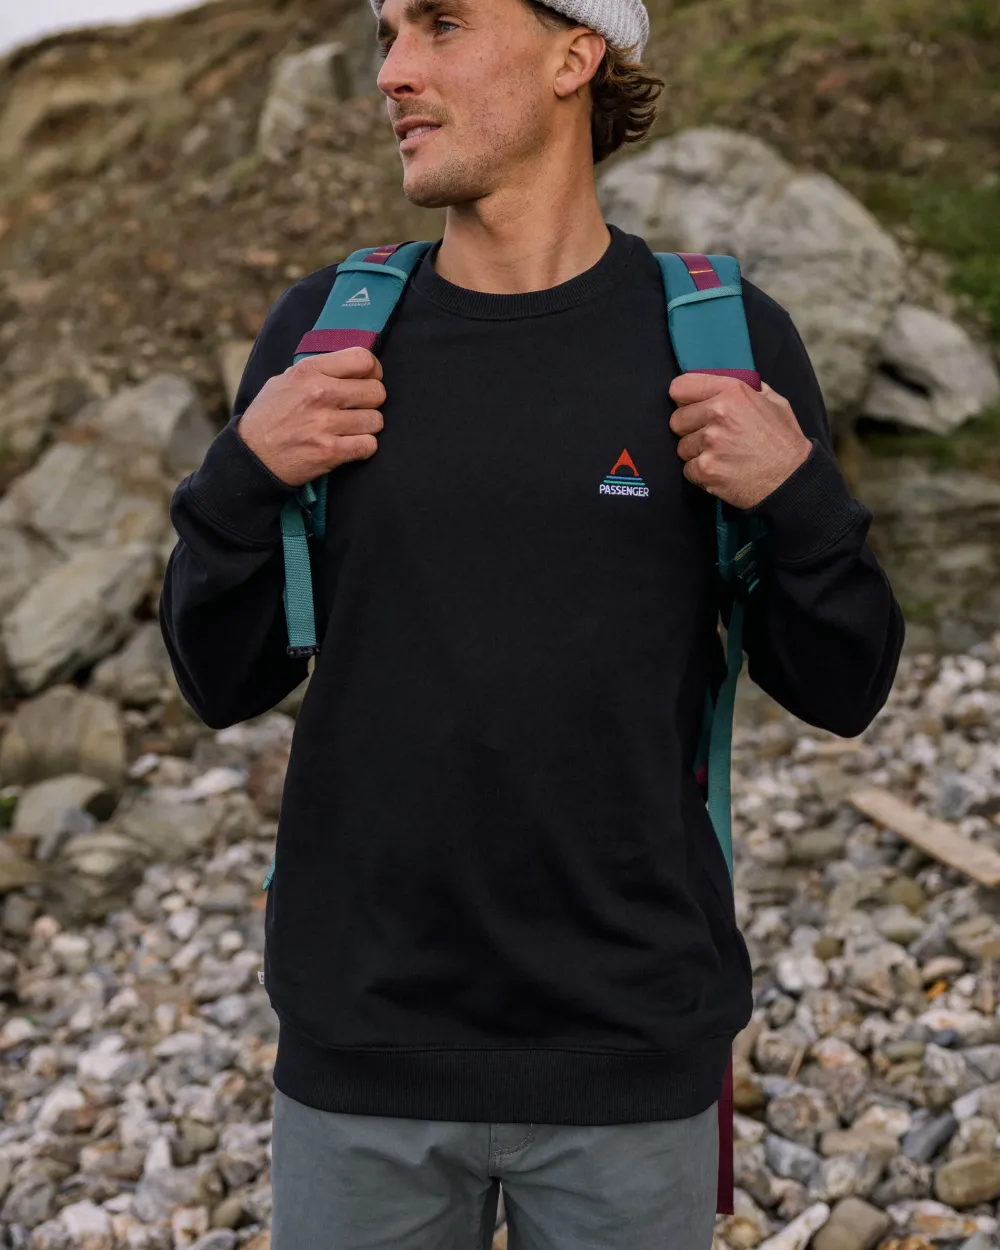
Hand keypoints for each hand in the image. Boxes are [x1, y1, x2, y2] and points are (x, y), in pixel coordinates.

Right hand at [236, 347, 385, 487]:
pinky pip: (369, 445)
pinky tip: (350, 445)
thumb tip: (351, 366)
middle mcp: (319, 393)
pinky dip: (364, 447)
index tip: (368, 380)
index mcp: (309, 371)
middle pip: (376, 392)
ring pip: (376, 420)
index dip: (374, 371)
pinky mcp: (330, 451)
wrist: (252, 456)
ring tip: (351, 429)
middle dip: (372, 402)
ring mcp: (325, 424)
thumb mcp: (285, 380)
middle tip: (358, 409)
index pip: (363, 360)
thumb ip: (318, 370)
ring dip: (368, 427)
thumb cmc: (270, 416)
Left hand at [668, 373, 811, 509]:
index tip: (690, 408)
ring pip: (682, 447)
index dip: (683, 399)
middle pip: (676, 420)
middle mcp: (719, 413)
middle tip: (713, 437)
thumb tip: (721, 382)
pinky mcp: (706, 469)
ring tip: (723, 456)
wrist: (792, 480)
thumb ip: (746, 388)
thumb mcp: (773, 402)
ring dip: (697, 453)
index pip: (680, 387)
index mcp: (733, 392)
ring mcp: (710, 443)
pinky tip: (723, 471)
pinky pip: (688, 469)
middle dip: (690, 429)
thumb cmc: (784, 441)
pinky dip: (701, 473)